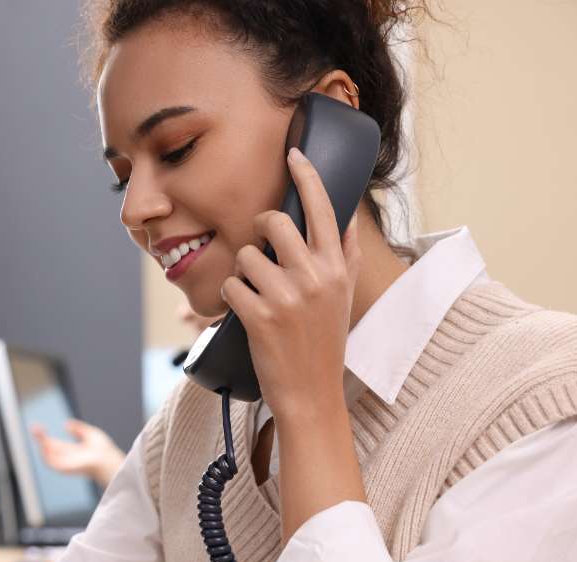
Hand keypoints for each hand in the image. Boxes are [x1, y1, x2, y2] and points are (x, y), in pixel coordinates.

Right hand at [30, 419, 124, 488]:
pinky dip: (45, 453)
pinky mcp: (65, 468)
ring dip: (41, 444)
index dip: (46, 436)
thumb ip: (78, 428)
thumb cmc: (104, 451)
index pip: (55, 445)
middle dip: (40, 438)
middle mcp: (67, 459)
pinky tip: (44, 442)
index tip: (38, 427)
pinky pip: (50, 462)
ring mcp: (65, 464)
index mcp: (72, 452)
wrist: (108, 460)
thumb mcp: (90, 434)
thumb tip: (65, 424)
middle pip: (49, 449)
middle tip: (33, 426)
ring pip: (47, 455)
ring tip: (37, 432)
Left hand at [220, 146, 362, 421]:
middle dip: (258, 229)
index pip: (323, 209)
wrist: (311, 393)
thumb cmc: (324, 342)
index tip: (292, 152)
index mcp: (337, 268)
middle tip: (259, 247)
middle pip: (274, 222)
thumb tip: (345, 218)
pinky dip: (231, 299)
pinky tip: (246, 314)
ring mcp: (287, 297)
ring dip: (243, 272)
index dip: (306, 177)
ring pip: (246, 255)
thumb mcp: (344, 297)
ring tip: (256, 294)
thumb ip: (344, 256)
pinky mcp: (260, 318)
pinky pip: (231, 287)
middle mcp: (315, 277)